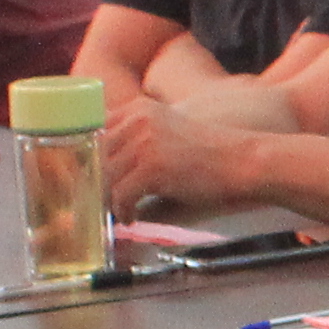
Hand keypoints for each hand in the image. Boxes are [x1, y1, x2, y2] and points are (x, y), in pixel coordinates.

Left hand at [95, 95, 250, 214]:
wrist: (245, 162)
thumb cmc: (209, 159)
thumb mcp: (167, 139)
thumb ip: (133, 150)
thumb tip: (99, 182)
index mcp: (138, 110)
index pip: (90, 133)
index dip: (83, 161)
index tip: (85, 183)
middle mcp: (137, 119)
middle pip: (92, 157)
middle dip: (91, 185)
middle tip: (96, 206)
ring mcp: (144, 141)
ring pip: (103, 178)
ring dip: (106, 202)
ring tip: (117, 214)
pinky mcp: (153, 165)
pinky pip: (121, 195)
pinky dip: (123, 212)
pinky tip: (132, 218)